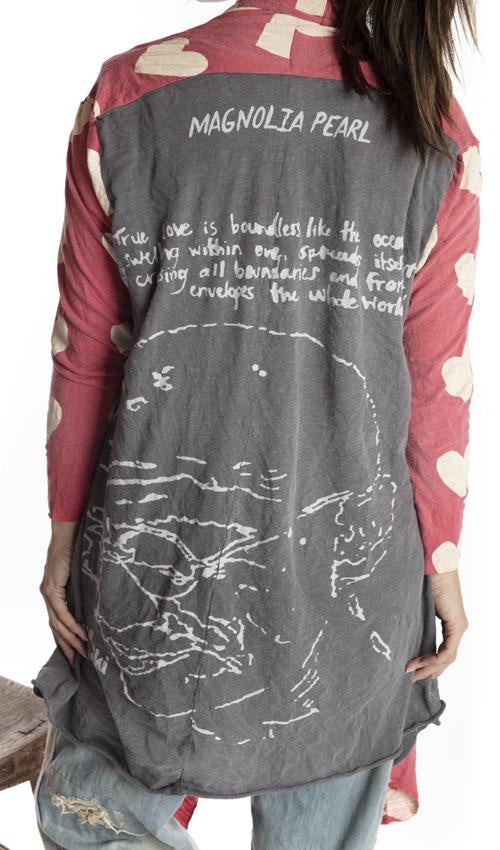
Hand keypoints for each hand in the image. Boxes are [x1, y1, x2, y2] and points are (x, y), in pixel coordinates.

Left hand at [40, 521, 87, 667]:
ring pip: (57, 624)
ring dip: (71, 640)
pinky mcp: (52, 588)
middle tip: (79, 661)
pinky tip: (82, 634)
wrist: (69, 533)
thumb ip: (83, 590)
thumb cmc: (78, 550)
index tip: (76, 654)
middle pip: (55, 628)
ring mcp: (48, 592)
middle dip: (67, 646)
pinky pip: (61, 613)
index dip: (65, 639)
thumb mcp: (81, 576)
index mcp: (54, 593)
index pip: (57, 622)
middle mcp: (48, 595)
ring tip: (84, 651)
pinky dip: (71, 625)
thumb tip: (97, 605)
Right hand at [405, 570, 468, 681]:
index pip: (442, 651)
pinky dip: (434, 660)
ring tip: (413, 672)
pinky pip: (448, 651)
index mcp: (450, 622)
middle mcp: (458, 627)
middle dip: (429, 670)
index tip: (411, 668)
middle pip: (446, 658)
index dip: (428, 663)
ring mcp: (459, 627)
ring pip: (448, 657)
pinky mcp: (458, 625)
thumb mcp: (419, 606)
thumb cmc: (423, 579)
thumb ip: (417, 620)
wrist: (435, 565)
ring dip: (430, 667)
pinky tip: (420, 662)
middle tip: (414, 678)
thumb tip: (401, 632)